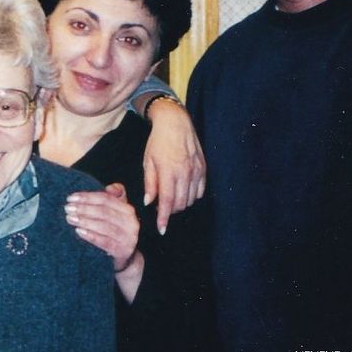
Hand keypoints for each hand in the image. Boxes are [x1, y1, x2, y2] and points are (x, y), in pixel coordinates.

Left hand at [65, 183, 139, 272]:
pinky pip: (105, 242)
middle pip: (104, 212)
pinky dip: (91, 236)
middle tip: (67, 208)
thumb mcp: (116, 212)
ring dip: (85, 221)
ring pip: (104, 226)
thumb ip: (114, 197)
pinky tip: (79, 232)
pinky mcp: (122, 251)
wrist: (125, 256)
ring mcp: (128, 238)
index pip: (106, 199)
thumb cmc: (115, 230)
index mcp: (128, 210)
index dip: (88, 197)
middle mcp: (131, 223)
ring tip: (70, 218)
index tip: (71, 198)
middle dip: (84, 209)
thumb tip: (109, 188)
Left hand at [143, 98, 205, 233]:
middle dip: (171, 211)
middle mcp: (185, 172)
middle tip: (161, 207)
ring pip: (191, 199)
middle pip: (181, 204)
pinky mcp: (203, 168)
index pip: (168, 202)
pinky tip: (183, 191)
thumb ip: (150, 183)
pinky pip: (200, 191)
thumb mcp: (148, 161)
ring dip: (181, 204)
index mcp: (169, 171)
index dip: (164, 218)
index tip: (161, 229)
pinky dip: (191, 196)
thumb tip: (149, 203)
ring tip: (171, 197)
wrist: (176, 123)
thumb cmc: (158, 142)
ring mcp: (197, 171)